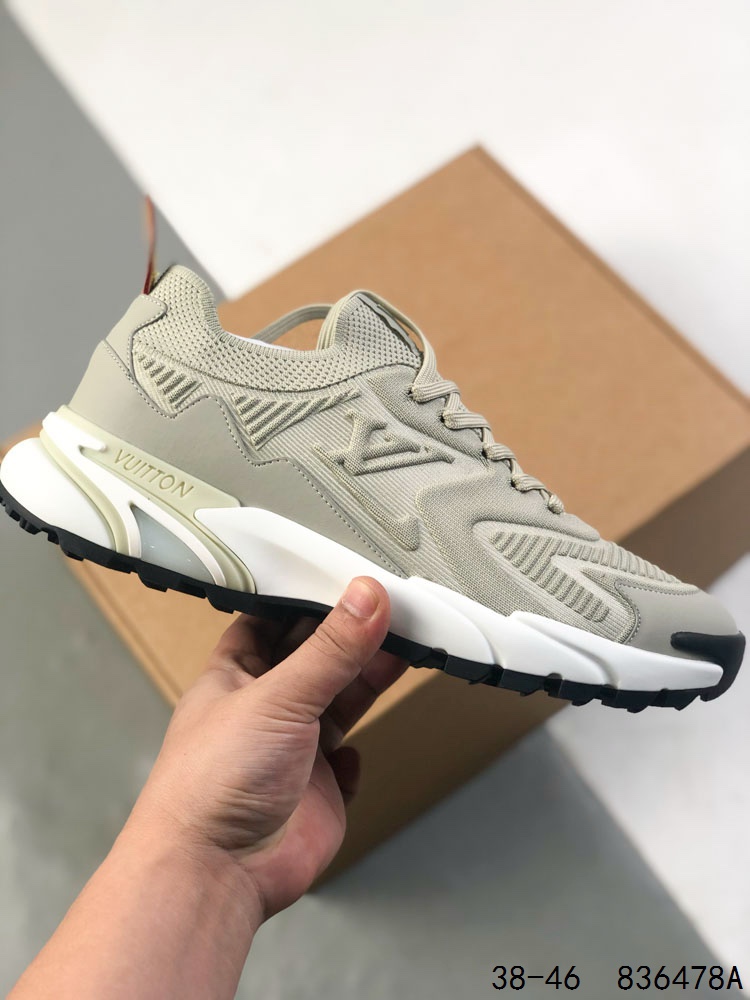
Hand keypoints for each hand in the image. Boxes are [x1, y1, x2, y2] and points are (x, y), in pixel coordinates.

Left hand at [126, 576, 405, 923]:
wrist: (216, 873)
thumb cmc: (217, 777)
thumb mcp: (278, 697)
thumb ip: (330, 650)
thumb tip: (369, 594)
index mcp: (235, 675)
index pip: (272, 621)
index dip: (308, 598)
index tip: (349, 574)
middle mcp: (264, 707)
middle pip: (317, 658)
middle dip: (352, 634)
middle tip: (398, 605)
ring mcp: (293, 749)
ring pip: (339, 702)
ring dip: (368, 678)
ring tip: (409, 645)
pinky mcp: (320, 789)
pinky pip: (349, 759)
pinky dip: (359, 751)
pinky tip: (359, 745)